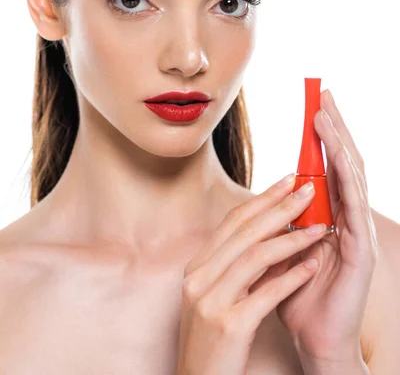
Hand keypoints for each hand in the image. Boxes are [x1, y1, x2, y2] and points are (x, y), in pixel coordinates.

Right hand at [175, 174, 329, 374]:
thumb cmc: (212, 339)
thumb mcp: (214, 295)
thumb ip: (233, 265)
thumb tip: (269, 232)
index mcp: (196, 267)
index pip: (232, 222)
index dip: (262, 199)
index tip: (287, 181)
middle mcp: (199, 278)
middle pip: (245, 232)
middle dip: (281, 207)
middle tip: (308, 190)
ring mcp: (211, 302)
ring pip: (256, 257)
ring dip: (292, 238)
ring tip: (319, 228)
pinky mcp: (229, 326)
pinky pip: (266, 293)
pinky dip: (291, 277)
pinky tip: (311, 266)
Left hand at [275, 89, 377, 367]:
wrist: (314, 341)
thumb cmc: (298, 294)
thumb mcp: (285, 247)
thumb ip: (286, 220)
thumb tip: (277, 192)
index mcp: (330, 216)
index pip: (328, 167)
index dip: (322, 136)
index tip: (313, 105)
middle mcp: (347, 218)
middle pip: (343, 163)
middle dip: (333, 127)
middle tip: (323, 94)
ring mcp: (358, 231)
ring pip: (350, 176)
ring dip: (338, 143)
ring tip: (326, 113)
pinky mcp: (361, 250)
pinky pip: (354, 206)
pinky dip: (346, 177)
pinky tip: (339, 156)